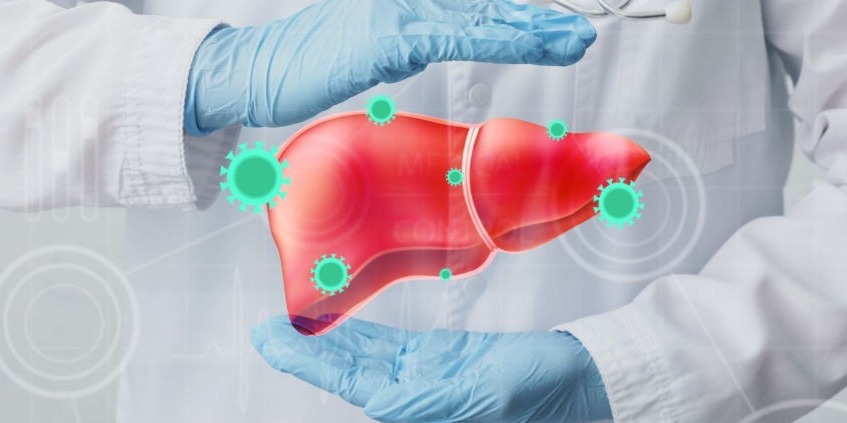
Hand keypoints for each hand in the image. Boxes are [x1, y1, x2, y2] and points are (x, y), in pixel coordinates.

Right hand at [184, 0, 596, 134]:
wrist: (257, 70)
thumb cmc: (307, 59)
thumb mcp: (368, 44)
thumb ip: (404, 38)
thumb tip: (427, 46)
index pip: (474, 3)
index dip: (515, 13)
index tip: (551, 25)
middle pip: (487, 4)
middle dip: (536, 18)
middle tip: (577, 31)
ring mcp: (400, 9)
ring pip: (483, 16)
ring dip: (534, 30)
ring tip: (573, 40)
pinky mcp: (391, 34)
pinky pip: (460, 37)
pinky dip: (503, 40)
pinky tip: (534, 45)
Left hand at [251, 316, 612, 422]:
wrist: (584, 383)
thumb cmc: (545, 394)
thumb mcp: (485, 395)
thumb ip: (429, 402)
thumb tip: (378, 404)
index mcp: (422, 409)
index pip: (353, 386)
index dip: (310, 365)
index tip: (273, 343)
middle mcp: (417, 396)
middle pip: (349, 372)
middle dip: (306, 353)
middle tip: (262, 331)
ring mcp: (428, 377)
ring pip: (365, 357)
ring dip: (328, 341)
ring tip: (287, 325)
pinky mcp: (444, 360)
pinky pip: (392, 348)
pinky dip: (362, 336)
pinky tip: (339, 325)